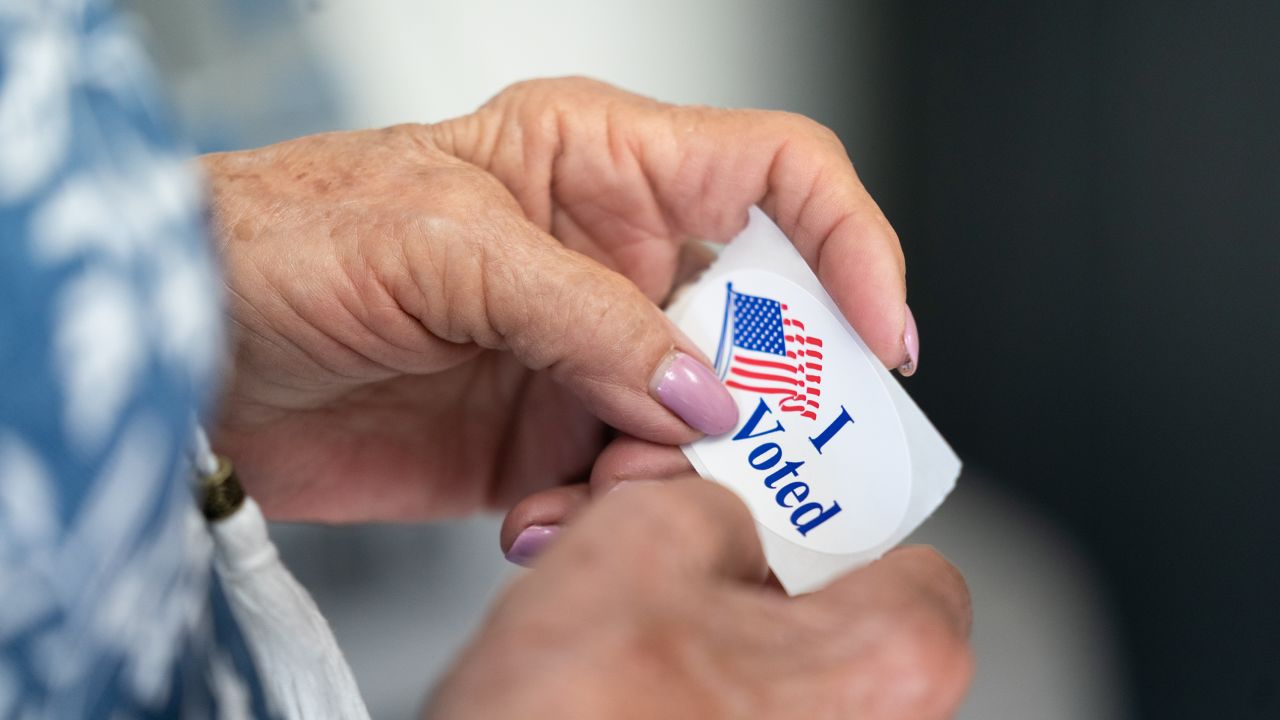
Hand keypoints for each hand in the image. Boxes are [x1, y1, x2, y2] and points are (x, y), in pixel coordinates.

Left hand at [203, 77, 911, 521]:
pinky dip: (599, 520)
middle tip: (756, 457)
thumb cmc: (289, 237)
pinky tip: (533, 519)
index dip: (851, 242)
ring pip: (697, 424)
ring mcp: (583, 356)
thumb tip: (701, 392)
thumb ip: (588, 318)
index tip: (880, 332)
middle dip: (770, 394)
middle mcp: (612, 259)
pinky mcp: (542, 439)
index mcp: (604, 164)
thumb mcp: (448, 248)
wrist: (190, 347)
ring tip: (603, 495)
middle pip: (759, 318)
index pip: (780, 173)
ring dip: (675, 475)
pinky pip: (620, 488)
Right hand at [430, 478, 971, 718]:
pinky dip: (676, 679)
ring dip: (686, 614)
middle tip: (661, 536)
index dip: (816, 506)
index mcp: (898, 659)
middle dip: (730, 558)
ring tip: (608, 601)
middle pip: (819, 600)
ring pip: (761, 659)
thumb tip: (721, 508)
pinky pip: (729, 713)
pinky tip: (610, 664)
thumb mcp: (646, 535)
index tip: (758, 493)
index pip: (898, 541)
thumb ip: (716, 496)